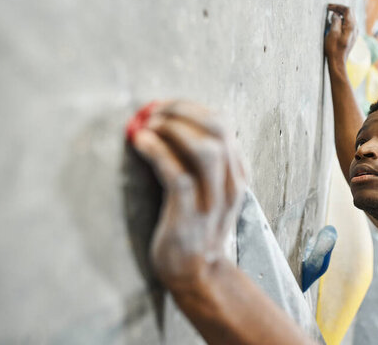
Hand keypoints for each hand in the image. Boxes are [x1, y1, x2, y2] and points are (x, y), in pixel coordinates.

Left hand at [130, 100, 245, 284]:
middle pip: (218, 129)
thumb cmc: (197, 227)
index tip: (166, 104)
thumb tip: (173, 125)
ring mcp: (213, 199)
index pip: (224, 124)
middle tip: (154, 110)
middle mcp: (231, 183)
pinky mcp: (190, 214)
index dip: (193, 107)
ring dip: (173, 129)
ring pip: (204, 149)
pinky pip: (177, 175)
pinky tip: (141, 142)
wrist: (198, 273)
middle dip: (183, 110)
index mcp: (237, 173)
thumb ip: (204, 163)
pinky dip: (158, 152)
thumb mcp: (212, 191)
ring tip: (148, 124)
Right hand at [324, 4, 357, 67]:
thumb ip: (335, 21)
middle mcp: (355, 28)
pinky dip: (341, 20)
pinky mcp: (351, 37)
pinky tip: (334, 23)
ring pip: (349, 18)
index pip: (347, 10)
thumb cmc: (334, 48)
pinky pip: (348, 24)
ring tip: (331, 15)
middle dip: (339, 9)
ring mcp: (354, 33)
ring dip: (340, 14)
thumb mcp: (333, 32)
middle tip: (329, 9)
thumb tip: (335, 15)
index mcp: (351, 26)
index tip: (328, 7)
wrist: (337, 61)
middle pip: (349, 13)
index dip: (337, 6)